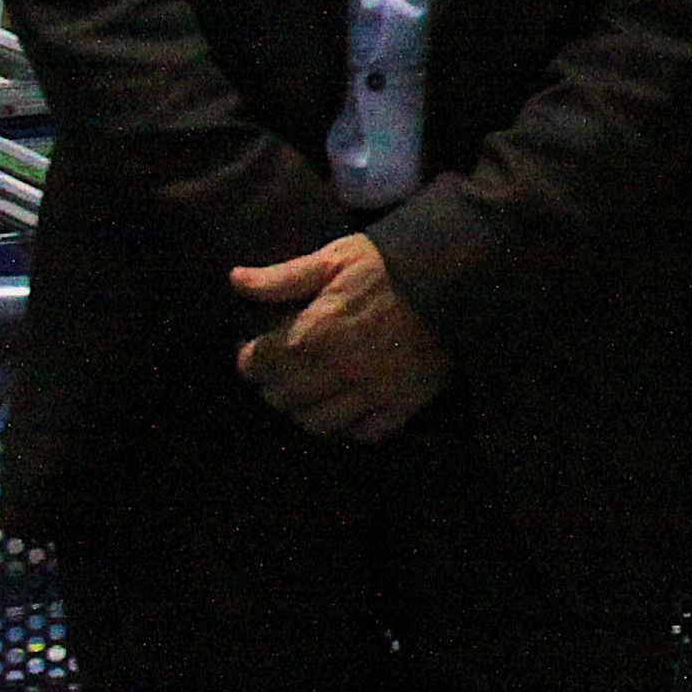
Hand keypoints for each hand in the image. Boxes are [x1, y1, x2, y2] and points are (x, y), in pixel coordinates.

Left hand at [228, 234, 450, 442]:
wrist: (456, 274)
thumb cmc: (388, 263)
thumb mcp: (333, 258)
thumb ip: (283, 277)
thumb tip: (235, 280)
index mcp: (313, 335)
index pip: (258, 365)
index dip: (251, 359)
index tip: (257, 351)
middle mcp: (336, 372)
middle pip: (283, 399)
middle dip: (275, 385)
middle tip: (283, 371)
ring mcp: (371, 393)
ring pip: (318, 424)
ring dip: (307, 410)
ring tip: (312, 392)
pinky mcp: (403, 404)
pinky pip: (366, 433)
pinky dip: (352, 426)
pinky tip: (351, 407)